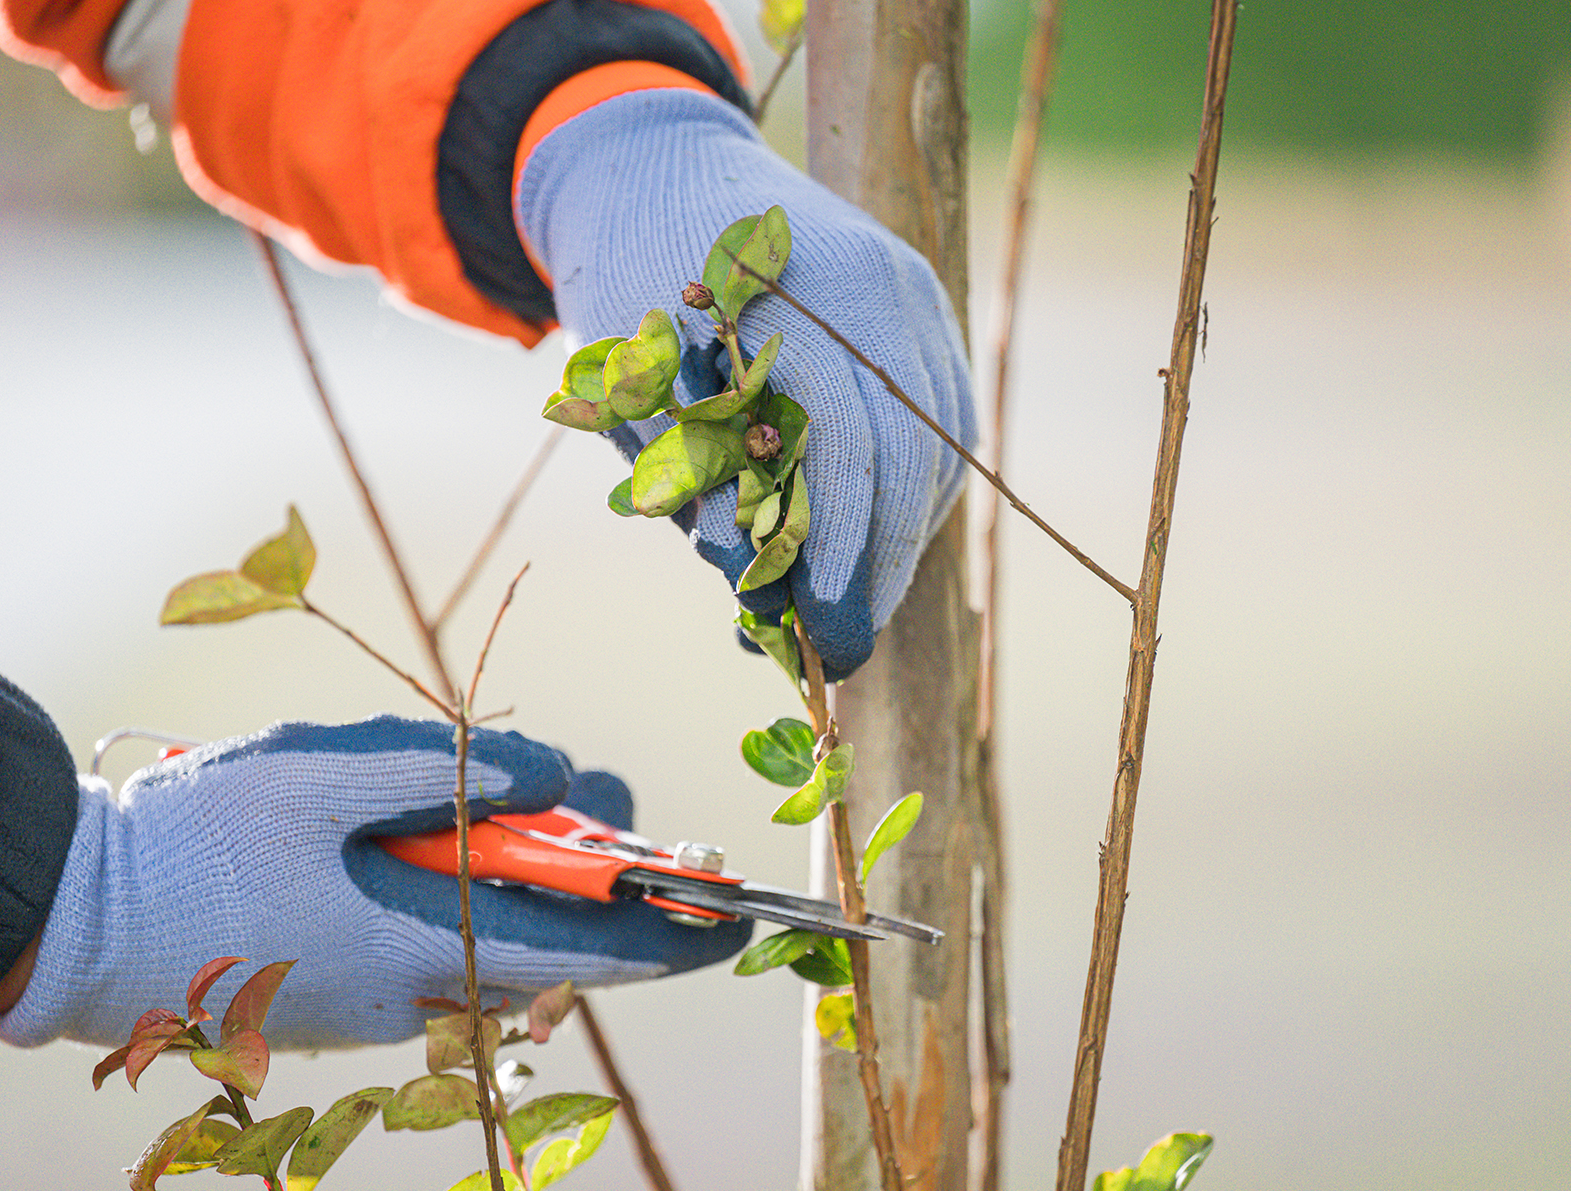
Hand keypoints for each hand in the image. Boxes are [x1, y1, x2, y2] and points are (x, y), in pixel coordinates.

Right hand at [0, 716, 749, 1048]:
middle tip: (613, 811)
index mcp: (421, 950)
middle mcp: (410, 996)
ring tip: (526, 809)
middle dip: (591, 878)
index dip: (671, 935)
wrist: (68, 919)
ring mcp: (370, 1006)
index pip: (585, 952)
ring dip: (521, 879)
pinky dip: (460, 896)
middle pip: (541, 939)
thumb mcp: (325, 776)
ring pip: (484, 941)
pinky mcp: (334, 996)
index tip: (738, 919)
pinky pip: (430, 947)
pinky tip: (438, 841)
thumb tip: (556, 780)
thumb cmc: (195, 843)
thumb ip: (449, 774)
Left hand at [517, 89, 975, 679]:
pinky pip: (943, 422)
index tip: (824, 643)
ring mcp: (913, 296)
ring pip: (940, 448)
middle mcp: (878, 292)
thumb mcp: (635, 392)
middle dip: (882, 570)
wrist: (661, 165)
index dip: (847, 560)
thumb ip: (698, 486)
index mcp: (797, 299)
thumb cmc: (628, 282)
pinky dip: (911, 492)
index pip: (853, 452)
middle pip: (913, 459)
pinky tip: (868, 540)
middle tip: (838, 645)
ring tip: (845, 602)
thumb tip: (761, 594)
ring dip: (902, 540)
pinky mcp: (925, 309)